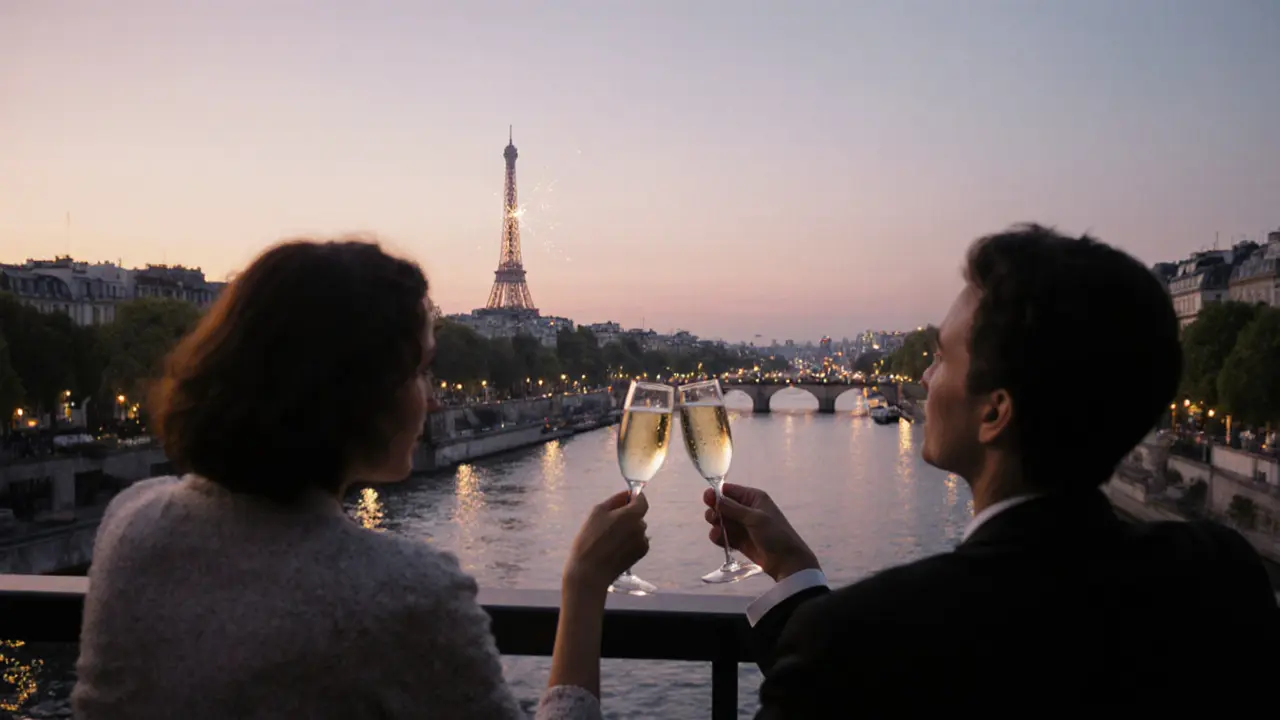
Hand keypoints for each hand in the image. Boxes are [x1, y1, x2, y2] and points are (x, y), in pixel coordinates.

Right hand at [564, 490, 649, 593]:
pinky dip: (630, 541)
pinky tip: (615, 548)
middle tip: (609, 523)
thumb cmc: (589, 540)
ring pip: (637, 529)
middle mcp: (641, 527)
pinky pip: (638, 541)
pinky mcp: (641, 554)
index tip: (624, 500)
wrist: (590, 571)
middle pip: (638, 515)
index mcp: (632, 515)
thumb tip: (626, 494)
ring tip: (609, 539)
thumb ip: (615, 500)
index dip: (634, 498)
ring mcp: (642, 542)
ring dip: (628, 529)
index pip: (641, 500)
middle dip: (627, 516)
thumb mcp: (597, 512)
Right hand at [703, 483, 818, 581]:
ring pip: (721, 521)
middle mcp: (746, 509)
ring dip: (716, 525)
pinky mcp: (739, 541)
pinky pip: (723, 535)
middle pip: (722, 506)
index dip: (717, 494)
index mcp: (753, 498)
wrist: (786, 562)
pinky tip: (719, 539)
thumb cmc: (775, 535)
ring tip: (717, 531)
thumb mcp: (755, 518)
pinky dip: (719, 537)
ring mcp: (742, 526)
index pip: (730, 491)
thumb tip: (713, 496)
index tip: (707, 499)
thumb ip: (732, 508)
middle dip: (715, 511)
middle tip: (713, 518)